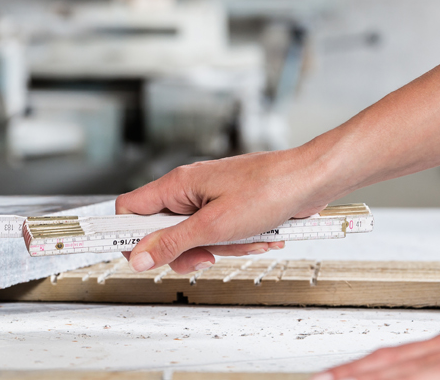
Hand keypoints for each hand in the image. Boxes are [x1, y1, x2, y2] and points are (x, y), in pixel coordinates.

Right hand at [116, 144, 346, 273]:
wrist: (311, 179)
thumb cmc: (268, 189)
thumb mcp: (214, 226)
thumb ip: (173, 243)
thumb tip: (139, 257)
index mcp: (177, 185)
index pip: (129, 209)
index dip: (128, 237)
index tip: (138, 260)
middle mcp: (189, 190)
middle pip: (163, 231)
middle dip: (186, 250)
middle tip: (205, 256)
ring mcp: (210, 199)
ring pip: (195, 237)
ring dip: (221, 248)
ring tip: (246, 239)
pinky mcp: (231, 208)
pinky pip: (221, 235)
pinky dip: (238, 242)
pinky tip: (260, 236)